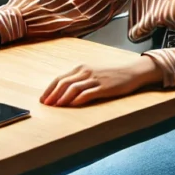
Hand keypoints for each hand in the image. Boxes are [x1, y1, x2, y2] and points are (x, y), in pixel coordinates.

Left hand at [41, 57, 161, 106]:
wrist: (131, 71)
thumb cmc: (110, 74)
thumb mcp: (92, 73)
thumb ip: (79, 80)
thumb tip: (63, 93)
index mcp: (81, 68)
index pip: (59, 78)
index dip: (49, 89)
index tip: (42, 99)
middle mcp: (85, 71)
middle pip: (63, 83)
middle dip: (52, 94)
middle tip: (45, 105)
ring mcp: (94, 79)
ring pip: (73, 88)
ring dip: (62, 98)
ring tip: (55, 106)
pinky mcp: (103, 87)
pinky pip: (87, 93)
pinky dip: (77, 100)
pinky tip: (72, 105)